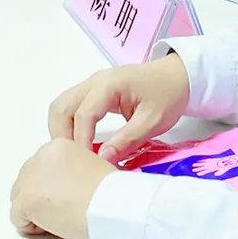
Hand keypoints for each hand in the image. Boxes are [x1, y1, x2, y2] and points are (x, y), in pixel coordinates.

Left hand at [10, 137, 116, 238]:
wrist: (112, 205)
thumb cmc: (111, 193)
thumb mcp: (90, 167)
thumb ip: (69, 172)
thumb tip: (60, 188)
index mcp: (56, 147)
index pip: (40, 169)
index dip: (52, 188)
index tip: (69, 197)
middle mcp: (38, 157)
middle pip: (26, 183)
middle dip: (40, 199)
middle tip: (64, 210)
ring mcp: (29, 179)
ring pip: (19, 200)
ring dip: (36, 212)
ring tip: (61, 217)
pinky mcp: (25, 201)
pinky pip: (17, 219)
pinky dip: (32, 227)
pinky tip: (54, 226)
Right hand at [47, 53, 192, 157]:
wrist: (177, 75)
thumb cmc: (168, 95)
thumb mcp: (153, 121)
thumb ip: (128, 140)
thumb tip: (103, 158)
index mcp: (109, 85)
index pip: (84, 114)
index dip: (81, 140)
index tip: (86, 163)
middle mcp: (94, 82)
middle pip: (62, 108)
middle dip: (63, 136)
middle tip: (73, 161)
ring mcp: (90, 85)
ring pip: (61, 106)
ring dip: (60, 130)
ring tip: (72, 154)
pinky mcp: (92, 92)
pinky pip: (69, 106)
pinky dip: (66, 125)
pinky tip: (76, 142)